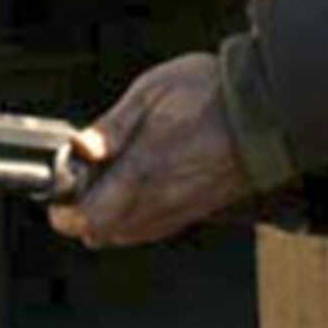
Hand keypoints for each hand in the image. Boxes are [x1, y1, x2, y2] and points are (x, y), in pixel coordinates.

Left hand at [47, 53, 249, 248]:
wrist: (268, 109)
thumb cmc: (212, 93)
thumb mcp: (152, 91)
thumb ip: (112, 126)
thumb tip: (80, 149)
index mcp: (143, 168)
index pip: (90, 217)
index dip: (65, 212)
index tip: (59, 194)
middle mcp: (161, 198)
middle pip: (103, 234)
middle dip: (82, 215)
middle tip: (80, 184)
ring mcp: (181, 208)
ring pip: (128, 236)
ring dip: (108, 218)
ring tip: (107, 183)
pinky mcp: (199, 210)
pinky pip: (155, 229)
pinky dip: (135, 220)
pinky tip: (137, 191)